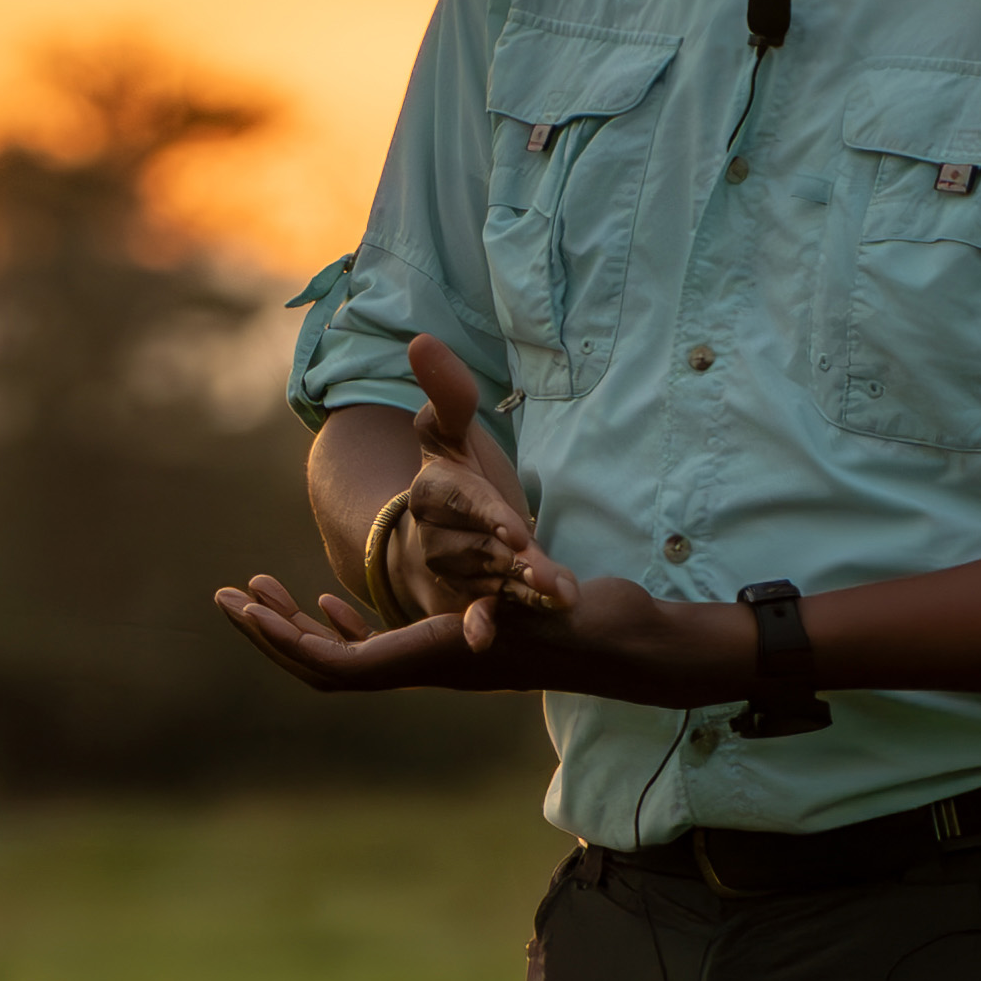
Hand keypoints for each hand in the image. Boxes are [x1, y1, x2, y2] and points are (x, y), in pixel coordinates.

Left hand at [210, 559, 757, 707]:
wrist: (632, 647)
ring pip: (349, 660)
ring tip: (257, 592)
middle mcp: (430, 670)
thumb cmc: (597, 620)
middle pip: (327, 671)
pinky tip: (326, 605)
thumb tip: (506, 615)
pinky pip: (381, 651)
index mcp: (439, 661)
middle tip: (226, 595)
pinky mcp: (451, 651)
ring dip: (299, 630)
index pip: (339, 670)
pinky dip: (345, 629)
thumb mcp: (559, 597)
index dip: (283, 642)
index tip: (241, 603)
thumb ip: (537, 597)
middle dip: (271, 636)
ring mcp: (438, 664)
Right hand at [376, 337, 560, 619]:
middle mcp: (433, 534)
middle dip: (511, 561)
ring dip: (517, 592)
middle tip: (552, 575)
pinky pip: (471, 616)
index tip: (514, 528)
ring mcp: (447, 573)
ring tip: (559, 597)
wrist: (440, 535)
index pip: (456, 498)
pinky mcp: (462, 604)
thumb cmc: (458, 477)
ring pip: (481, 583)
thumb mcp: (453, 433)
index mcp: (432, 487)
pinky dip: (478, 627)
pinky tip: (486, 640)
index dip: (484, 513)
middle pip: (472, 547)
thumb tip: (422, 340)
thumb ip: (448, 393)